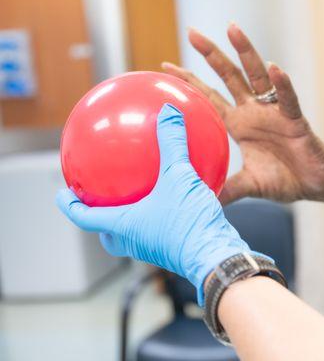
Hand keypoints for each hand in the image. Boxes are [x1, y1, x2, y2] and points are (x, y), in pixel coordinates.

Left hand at [55, 104, 263, 304]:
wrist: (217, 256)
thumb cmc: (189, 222)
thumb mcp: (180, 175)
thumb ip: (172, 142)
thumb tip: (168, 111)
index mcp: (124, 225)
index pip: (85, 218)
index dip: (70, 206)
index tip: (63, 194)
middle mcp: (135, 240)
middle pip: (107, 233)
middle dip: (100, 218)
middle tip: (100, 200)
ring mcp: (155, 247)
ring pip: (132, 235)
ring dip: (130, 218)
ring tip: (138, 198)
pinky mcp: (175, 248)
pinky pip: (158, 230)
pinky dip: (158, 216)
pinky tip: (176, 198)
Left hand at [162, 24, 323, 203]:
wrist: (314, 184)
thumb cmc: (283, 180)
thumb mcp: (248, 185)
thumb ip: (226, 189)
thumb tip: (201, 203)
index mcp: (238, 125)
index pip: (209, 97)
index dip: (189, 81)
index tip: (165, 65)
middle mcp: (253, 112)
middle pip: (229, 76)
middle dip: (211, 54)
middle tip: (192, 32)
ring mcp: (273, 112)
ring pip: (257, 76)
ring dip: (245, 52)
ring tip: (232, 29)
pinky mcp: (294, 118)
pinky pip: (287, 98)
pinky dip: (282, 84)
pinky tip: (275, 67)